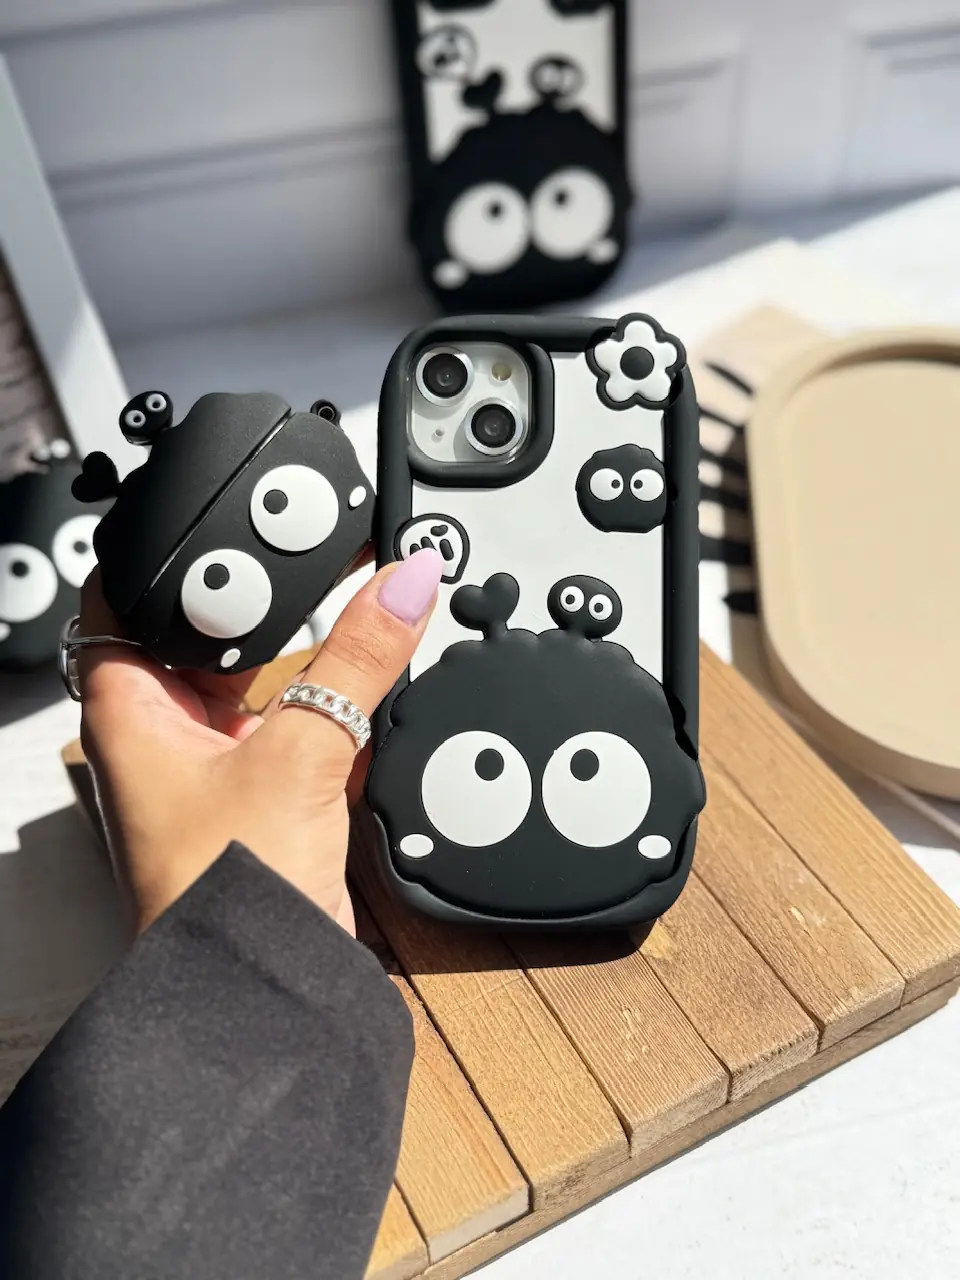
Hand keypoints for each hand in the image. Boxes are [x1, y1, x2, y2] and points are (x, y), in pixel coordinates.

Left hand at [78, 550, 443, 935]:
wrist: (262, 987)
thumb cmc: (224, 895)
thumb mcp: (301, 753)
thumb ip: (358, 661)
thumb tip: (402, 582)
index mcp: (130, 709)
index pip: (126, 596)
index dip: (166, 549)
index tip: (219, 512)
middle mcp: (162, 730)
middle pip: (200, 632)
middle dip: (253, 595)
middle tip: (306, 545)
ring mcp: (211, 762)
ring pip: (253, 677)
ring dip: (298, 648)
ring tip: (346, 598)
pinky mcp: (260, 791)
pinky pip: (292, 720)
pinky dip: (328, 699)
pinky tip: (367, 680)